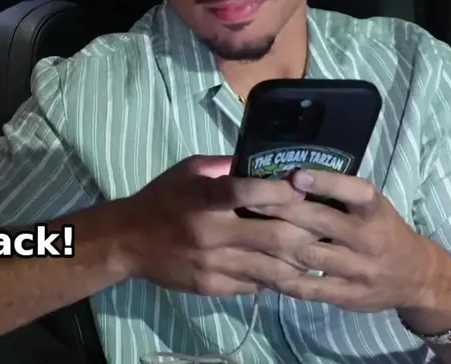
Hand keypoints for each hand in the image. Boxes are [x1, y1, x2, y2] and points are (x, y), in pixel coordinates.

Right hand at [118, 156, 321, 297]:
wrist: (128, 241)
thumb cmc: (162, 199)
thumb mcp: (189, 171)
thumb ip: (225, 167)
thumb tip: (266, 163)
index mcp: (203, 198)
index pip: (248, 192)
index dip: (282, 191)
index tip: (302, 188)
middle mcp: (209, 233)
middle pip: (275, 237)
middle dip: (306, 231)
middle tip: (323, 225)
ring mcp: (212, 264)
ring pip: (273, 268)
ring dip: (299, 260)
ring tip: (315, 249)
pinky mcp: (212, 287)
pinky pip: (256, 285)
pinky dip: (275, 276)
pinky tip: (286, 267)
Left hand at [253, 169, 450, 313]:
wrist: (418, 278)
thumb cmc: (383, 232)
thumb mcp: (372, 209)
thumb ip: (340, 196)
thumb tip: (290, 175)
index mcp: (375, 212)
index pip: (356, 193)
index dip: (327, 182)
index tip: (297, 175)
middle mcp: (369, 239)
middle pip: (321, 222)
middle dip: (283, 210)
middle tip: (250, 200)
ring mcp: (359, 270)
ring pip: (309, 255)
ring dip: (276, 243)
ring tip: (248, 232)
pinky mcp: (349, 295)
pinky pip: (309, 288)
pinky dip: (283, 277)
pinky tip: (261, 266)